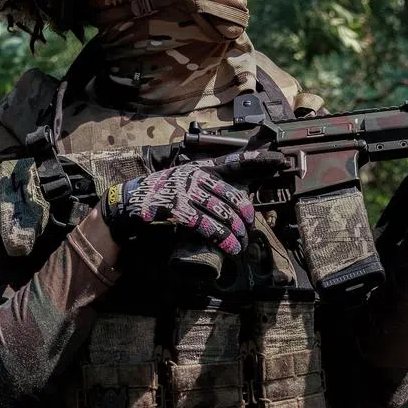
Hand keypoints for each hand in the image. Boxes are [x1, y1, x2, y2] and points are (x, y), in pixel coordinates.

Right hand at [98, 150, 286, 254]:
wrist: (128, 203)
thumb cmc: (161, 195)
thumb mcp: (185, 182)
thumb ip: (208, 187)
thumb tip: (235, 203)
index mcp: (200, 168)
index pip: (235, 161)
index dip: (258, 160)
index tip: (279, 160)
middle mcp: (196, 175)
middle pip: (233, 196)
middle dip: (246, 217)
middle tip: (249, 230)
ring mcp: (186, 191)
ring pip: (223, 213)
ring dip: (236, 233)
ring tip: (240, 245)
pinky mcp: (177, 209)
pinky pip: (207, 226)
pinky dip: (222, 238)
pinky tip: (229, 247)